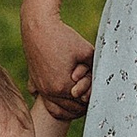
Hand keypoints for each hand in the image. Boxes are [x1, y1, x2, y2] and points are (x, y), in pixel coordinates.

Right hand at [23, 3, 95, 120]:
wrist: (38, 26)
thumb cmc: (63, 36)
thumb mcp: (87, 51)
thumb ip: (95, 69)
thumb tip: (102, 83)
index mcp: (62, 86)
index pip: (82, 103)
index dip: (92, 99)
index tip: (97, 93)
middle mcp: (48, 91)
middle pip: (70, 110)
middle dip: (82, 106)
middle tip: (91, 98)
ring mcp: (39, 87)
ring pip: (55, 110)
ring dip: (68, 108)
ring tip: (79, 101)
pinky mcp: (34, 81)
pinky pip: (43, 100)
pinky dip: (53, 101)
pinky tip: (62, 95)